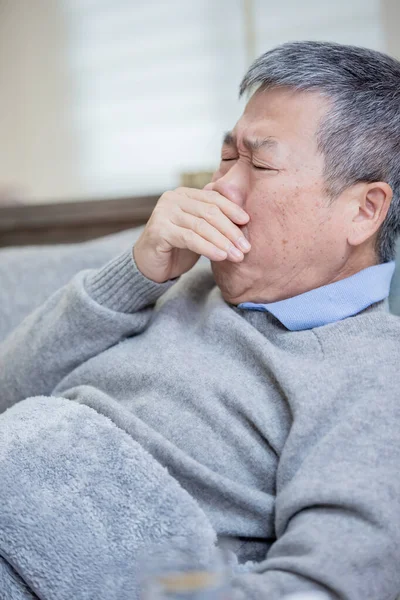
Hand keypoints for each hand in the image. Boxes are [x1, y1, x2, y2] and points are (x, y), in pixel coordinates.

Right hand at [133, 187, 250, 282]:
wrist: (150, 265)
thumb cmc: (177, 247)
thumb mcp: (199, 230)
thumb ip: (215, 220)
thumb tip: (245, 217)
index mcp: (184, 194)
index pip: (213, 198)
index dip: (232, 209)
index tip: (247, 222)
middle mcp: (172, 199)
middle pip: (209, 212)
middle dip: (231, 230)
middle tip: (246, 247)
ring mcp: (163, 213)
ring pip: (201, 226)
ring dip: (223, 242)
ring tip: (237, 256)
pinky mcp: (158, 230)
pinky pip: (190, 238)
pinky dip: (208, 248)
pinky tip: (221, 256)